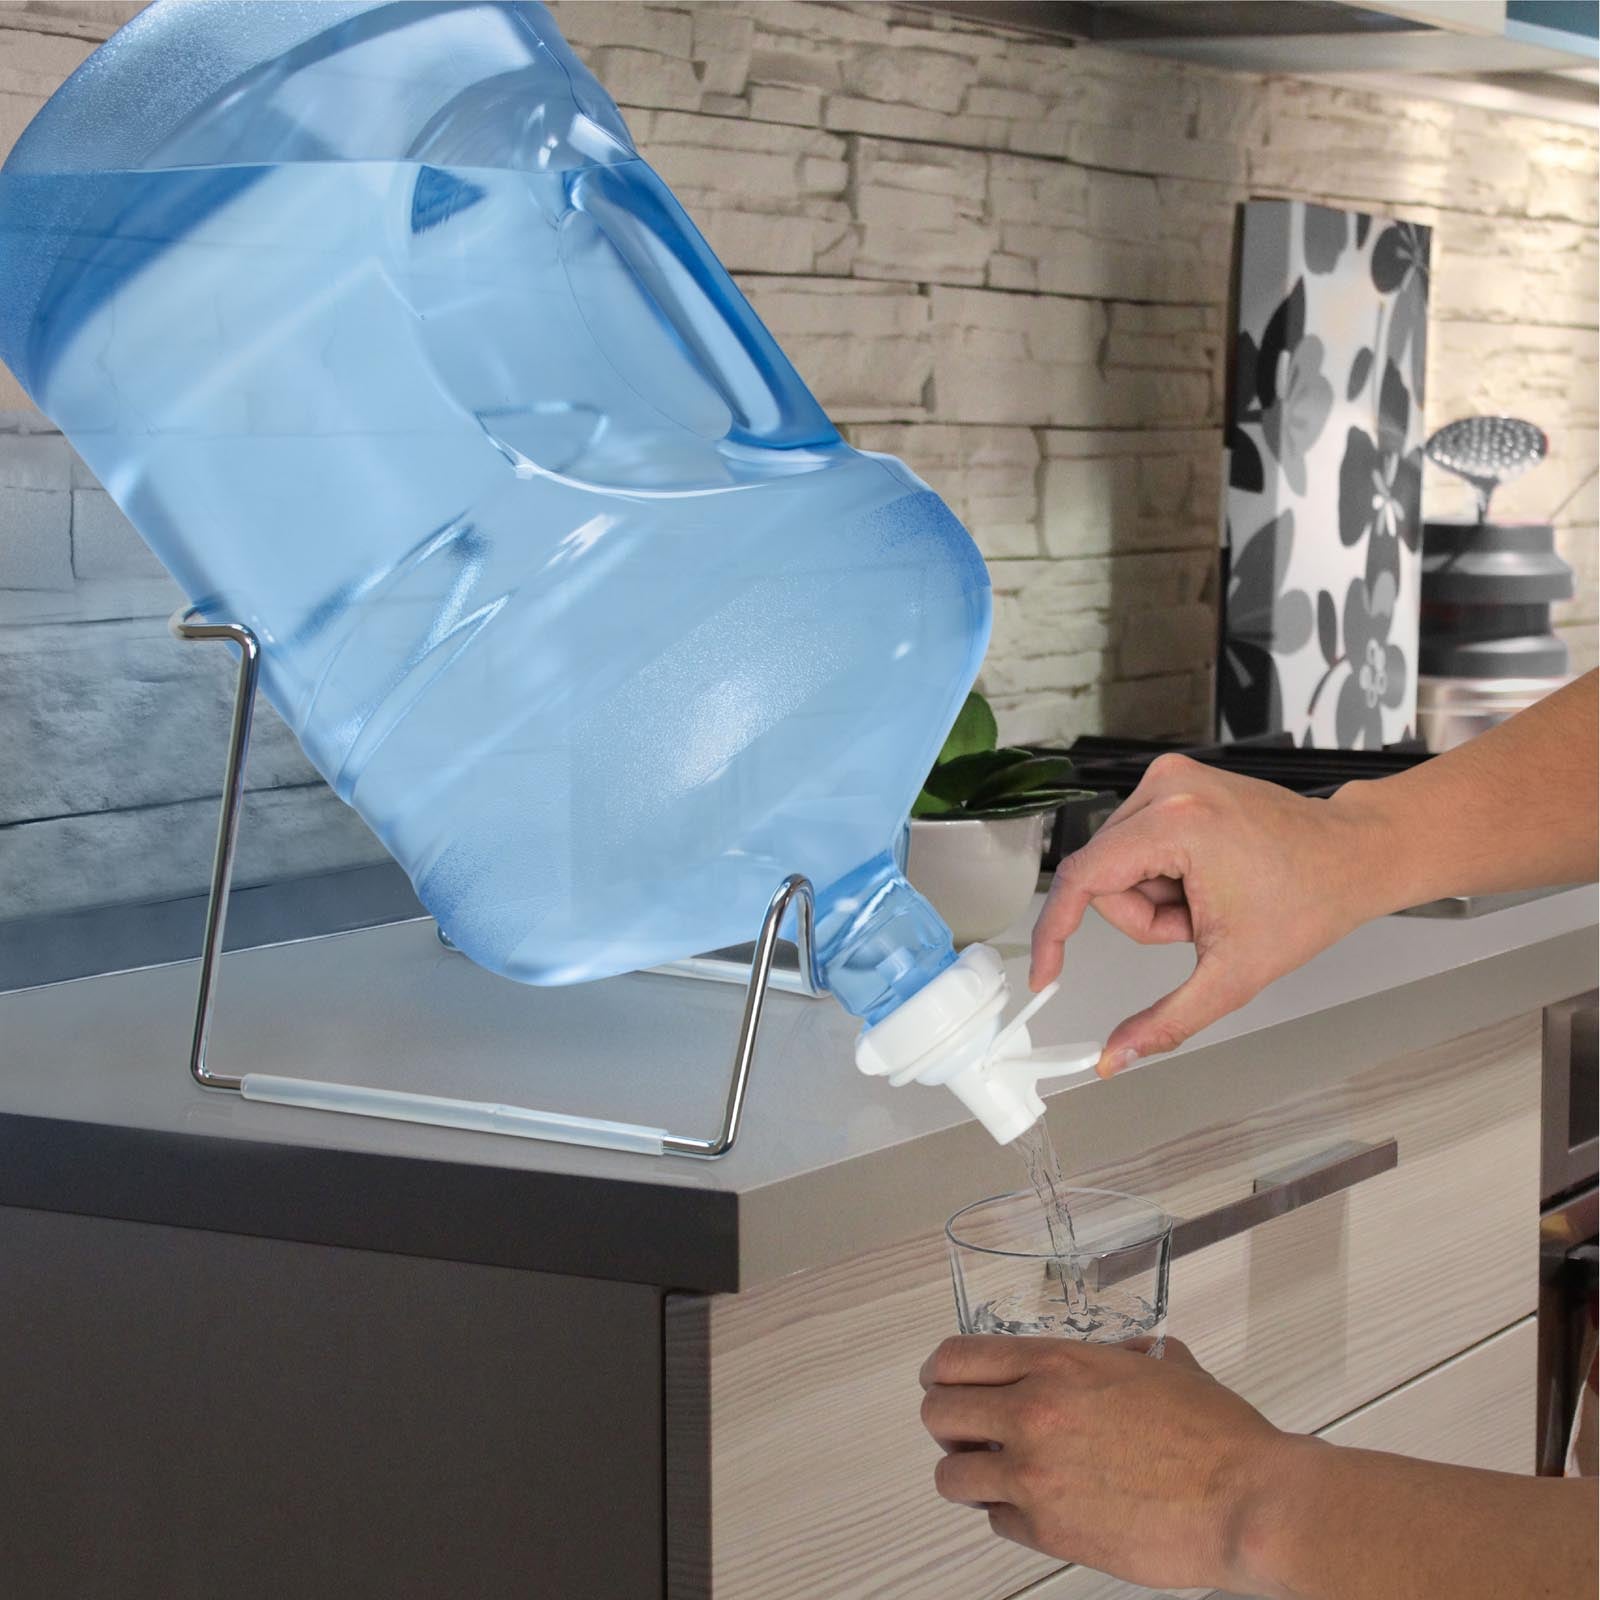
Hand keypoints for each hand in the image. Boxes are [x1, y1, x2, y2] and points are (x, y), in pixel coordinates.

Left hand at [919, 1333, 1287, 1593]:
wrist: (1246, 1500)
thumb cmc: (1217, 1435)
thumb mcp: (1162, 1363)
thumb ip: (1121, 1355)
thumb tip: (1120, 1355)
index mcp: (1054, 1363)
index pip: (954, 1359)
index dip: (941, 1373)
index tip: (944, 1383)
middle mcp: (1032, 1413)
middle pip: (937, 1413)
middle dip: (947, 1423)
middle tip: (968, 1432)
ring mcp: (1034, 1476)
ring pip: (951, 1476)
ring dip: (969, 1474)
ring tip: (996, 1476)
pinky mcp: (1048, 1531)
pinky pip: (995, 1521)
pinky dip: (1008, 1515)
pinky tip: (1040, 1507)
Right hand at [1030, 754, 1384, 1074]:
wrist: (1355, 855)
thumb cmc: (1311, 899)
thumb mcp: (1234, 974)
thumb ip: (1167, 1021)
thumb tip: (1114, 1057)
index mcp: (1177, 822)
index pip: (1081, 878)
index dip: (1055, 933)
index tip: (1045, 974)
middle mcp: (1167, 786)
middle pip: (1104, 877)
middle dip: (1145, 917)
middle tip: (1198, 927)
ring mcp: (1171, 777)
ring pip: (1118, 864)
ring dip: (1156, 898)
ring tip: (1211, 902)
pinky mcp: (1176, 781)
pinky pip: (1137, 843)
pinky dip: (1164, 874)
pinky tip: (1207, 879)